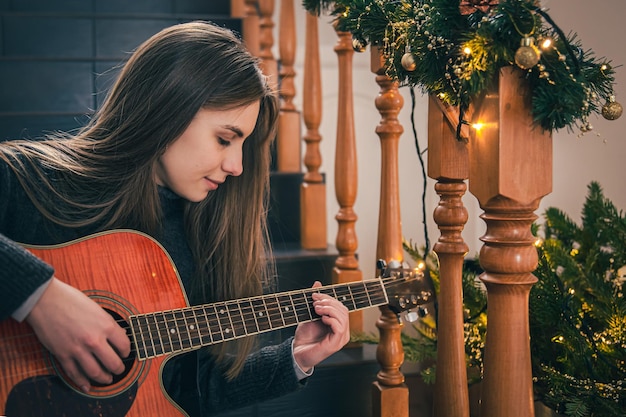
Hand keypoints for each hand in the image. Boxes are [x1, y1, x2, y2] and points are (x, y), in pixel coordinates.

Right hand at [25, 277, 130, 391]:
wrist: (45, 300)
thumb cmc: (71, 300)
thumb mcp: (97, 309)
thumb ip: (107, 324)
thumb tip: (118, 336)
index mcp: (106, 325)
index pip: (124, 346)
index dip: (126, 352)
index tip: (124, 354)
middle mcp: (94, 339)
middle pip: (113, 363)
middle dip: (118, 369)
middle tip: (119, 370)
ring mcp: (78, 349)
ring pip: (96, 372)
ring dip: (104, 378)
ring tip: (107, 379)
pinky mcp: (62, 355)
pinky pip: (75, 373)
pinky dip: (82, 382)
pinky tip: (87, 386)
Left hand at [292, 281, 349, 371]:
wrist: (297, 352)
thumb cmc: (305, 336)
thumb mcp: (310, 314)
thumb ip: (316, 300)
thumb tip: (318, 283)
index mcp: (339, 324)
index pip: (341, 307)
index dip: (329, 298)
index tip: (315, 295)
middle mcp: (343, 332)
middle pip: (343, 310)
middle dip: (328, 302)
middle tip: (314, 302)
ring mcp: (341, 339)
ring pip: (342, 317)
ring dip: (328, 309)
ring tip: (316, 309)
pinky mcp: (336, 344)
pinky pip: (339, 327)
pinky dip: (330, 319)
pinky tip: (321, 318)